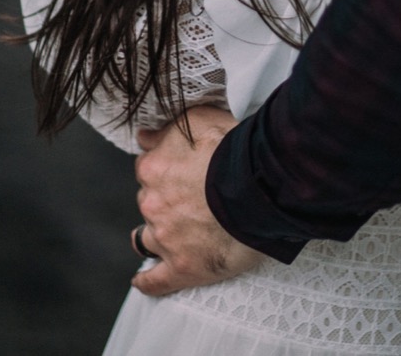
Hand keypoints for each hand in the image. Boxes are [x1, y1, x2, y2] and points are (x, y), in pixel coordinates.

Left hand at [131, 105, 267, 294]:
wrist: (258, 185)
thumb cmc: (233, 149)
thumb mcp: (197, 120)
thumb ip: (166, 129)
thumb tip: (144, 137)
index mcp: (153, 168)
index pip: (148, 170)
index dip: (165, 173)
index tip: (180, 176)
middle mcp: (152, 202)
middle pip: (149, 202)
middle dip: (164, 202)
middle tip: (191, 203)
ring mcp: (165, 236)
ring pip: (147, 238)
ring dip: (155, 237)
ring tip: (167, 240)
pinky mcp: (183, 266)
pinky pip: (157, 280)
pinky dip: (148, 281)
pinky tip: (142, 281)